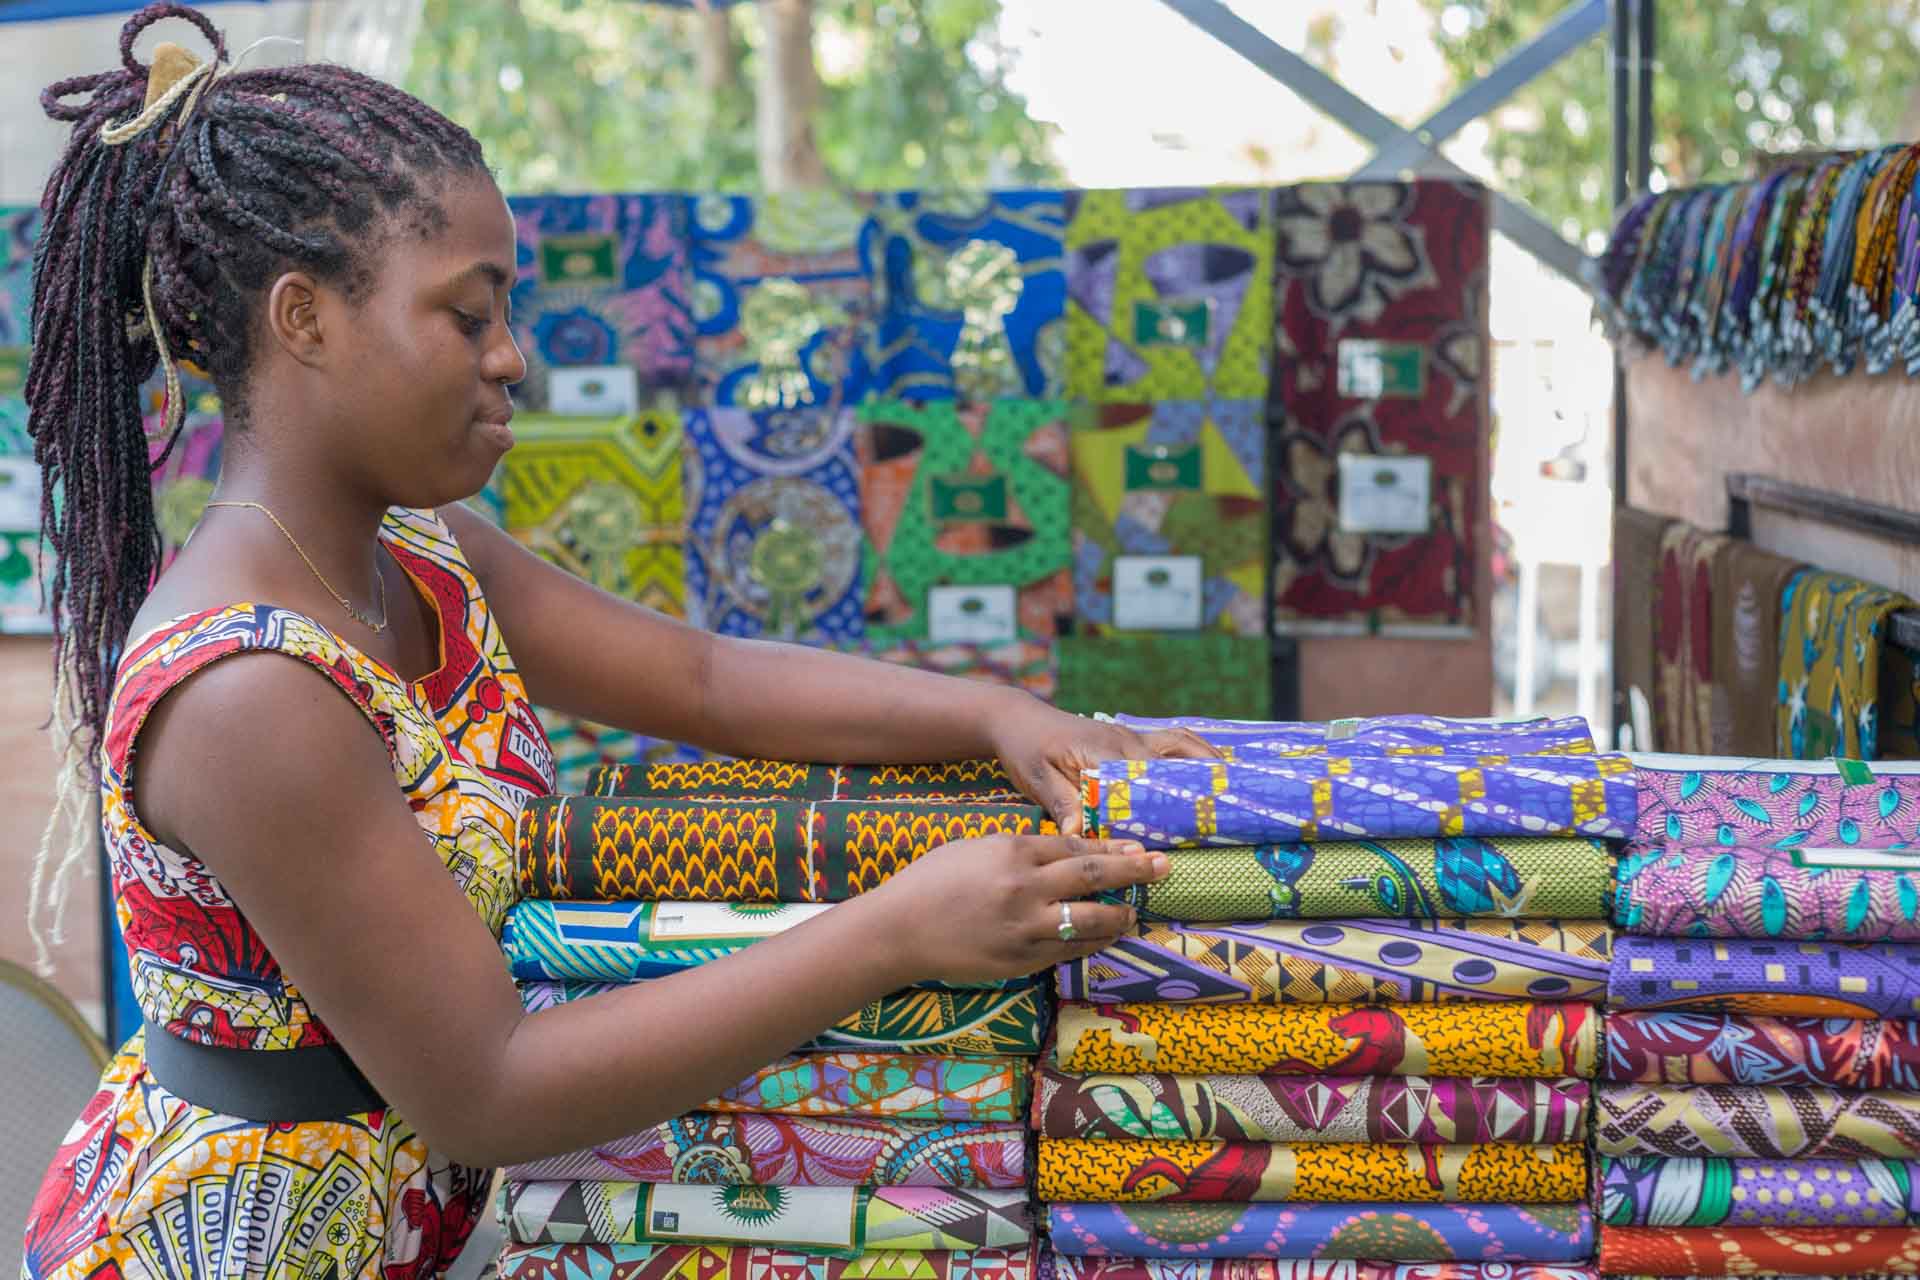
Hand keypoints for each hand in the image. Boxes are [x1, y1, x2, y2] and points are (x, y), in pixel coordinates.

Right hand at [864, 833, 1169, 985]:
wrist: (899, 930)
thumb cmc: (932, 881)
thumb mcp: (976, 848)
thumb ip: (1021, 849)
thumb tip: (1062, 853)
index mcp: (1014, 853)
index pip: (1076, 847)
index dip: (1113, 846)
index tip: (1140, 847)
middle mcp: (1026, 890)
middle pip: (1094, 877)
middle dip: (1134, 871)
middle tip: (1164, 868)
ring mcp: (1026, 929)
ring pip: (1089, 922)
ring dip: (1118, 915)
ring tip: (1133, 912)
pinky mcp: (1021, 961)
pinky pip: (1067, 951)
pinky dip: (1089, 942)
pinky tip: (1102, 935)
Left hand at [986, 698, 1221, 833]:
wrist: (1015, 720)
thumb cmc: (1025, 750)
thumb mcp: (1038, 780)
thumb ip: (1063, 805)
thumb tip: (1080, 835)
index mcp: (1107, 752)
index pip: (1150, 778)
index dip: (1174, 800)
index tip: (1198, 823)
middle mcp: (1126, 740)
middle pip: (1177, 759)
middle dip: (1206, 781)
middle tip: (1235, 806)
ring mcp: (1130, 736)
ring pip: (1181, 743)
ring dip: (1208, 759)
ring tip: (1236, 782)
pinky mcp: (1128, 738)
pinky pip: (1171, 742)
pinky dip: (1195, 751)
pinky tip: (1211, 765)